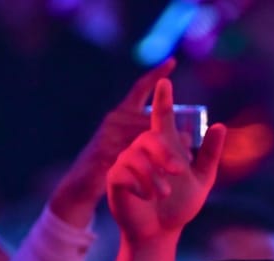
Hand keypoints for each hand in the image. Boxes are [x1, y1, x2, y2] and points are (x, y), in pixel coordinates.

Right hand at [49, 59, 176, 226]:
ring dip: (164, 153)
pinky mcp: (103, 155)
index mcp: (122, 113)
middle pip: (149, 121)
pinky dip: (148, 169)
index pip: (140, 89)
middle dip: (171, 135)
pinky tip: (162, 177)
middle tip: (192, 146)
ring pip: (143, 141)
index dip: (156, 75)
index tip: (173, 62)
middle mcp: (114, 119)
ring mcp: (107, 135)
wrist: (81, 184)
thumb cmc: (110, 164)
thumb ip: (152, 137)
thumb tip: (189, 137)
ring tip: (183, 166)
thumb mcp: (130, 146)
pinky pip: (131, 160)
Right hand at [107, 79, 225, 243]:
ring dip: (154, 176)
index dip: (162, 94)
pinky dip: (141, 186)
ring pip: (136, 156)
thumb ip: (211, 154)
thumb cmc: (179, 205)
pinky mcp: (115, 178)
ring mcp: (127, 162)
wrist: (161, 231)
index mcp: (163, 144)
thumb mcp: (202, 179)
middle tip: (179, 171)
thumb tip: (221, 125)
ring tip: (163, 194)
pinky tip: (148, 198)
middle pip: (150, 137)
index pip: (161, 113)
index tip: (167, 74)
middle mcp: (143, 149)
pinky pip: (124, 173)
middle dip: (165, 154)